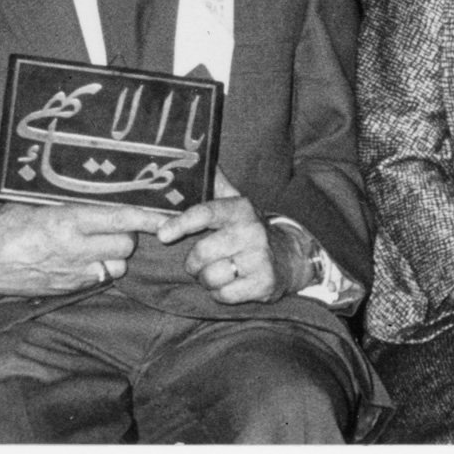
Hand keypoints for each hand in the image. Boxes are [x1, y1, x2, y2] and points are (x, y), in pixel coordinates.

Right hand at [0, 202, 171, 297]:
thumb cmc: (5, 225)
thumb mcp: (35, 202)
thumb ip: (68, 200)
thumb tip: (96, 188)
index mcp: (68, 221)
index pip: (121, 219)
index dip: (148, 218)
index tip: (168, 217)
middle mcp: (76, 249)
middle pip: (126, 245)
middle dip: (127, 235)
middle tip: (114, 225)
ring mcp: (74, 272)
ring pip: (117, 265)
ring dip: (115, 254)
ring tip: (100, 242)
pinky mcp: (69, 289)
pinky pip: (99, 278)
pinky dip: (100, 268)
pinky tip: (85, 257)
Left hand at [155, 175, 304, 303]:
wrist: (290, 256)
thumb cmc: (249, 229)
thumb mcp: (235, 203)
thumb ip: (212, 184)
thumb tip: (193, 158)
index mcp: (240, 208)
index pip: (205, 212)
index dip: (181, 224)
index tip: (162, 234)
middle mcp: (251, 231)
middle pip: (202, 252)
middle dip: (192, 262)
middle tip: (197, 262)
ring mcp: (260, 258)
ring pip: (211, 277)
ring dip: (205, 279)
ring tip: (215, 272)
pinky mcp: (265, 283)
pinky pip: (224, 295)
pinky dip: (220, 293)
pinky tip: (229, 283)